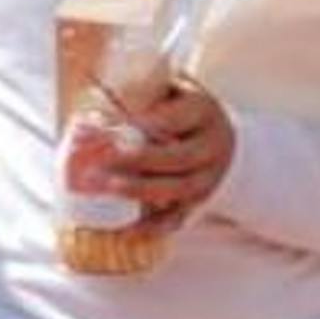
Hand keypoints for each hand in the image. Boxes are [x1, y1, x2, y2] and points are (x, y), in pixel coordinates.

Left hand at [95, 68, 236, 236]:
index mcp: (204, 112)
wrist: (220, 138)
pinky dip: (152, 226)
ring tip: (108, 188)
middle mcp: (212, 146)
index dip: (144, 123)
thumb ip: (144, 89)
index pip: (175, 118)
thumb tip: (100, 93)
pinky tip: (126, 229)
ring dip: (140, 190)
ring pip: (178, 189)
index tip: (115, 125)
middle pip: (178, 157)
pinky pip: (177, 218)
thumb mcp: (171, 90)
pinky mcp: (200, 202)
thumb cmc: (181, 110)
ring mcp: (209, 177)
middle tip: (103, 159)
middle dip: (139, 160)